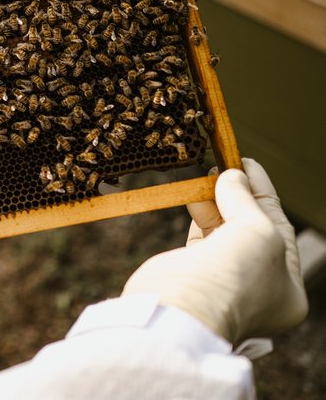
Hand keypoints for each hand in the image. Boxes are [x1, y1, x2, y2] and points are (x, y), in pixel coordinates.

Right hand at [123, 158, 306, 343]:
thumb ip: (247, 201)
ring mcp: (223, 281)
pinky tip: (193, 194)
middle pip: (250, 229)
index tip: (246, 163)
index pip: (279, 229)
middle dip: (238, 195)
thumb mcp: (258, 231)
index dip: (264, 192)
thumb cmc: (234, 277)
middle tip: (224, 166)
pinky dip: (198, 214)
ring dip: (215, 201)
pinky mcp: (192, 272)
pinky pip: (200, 237)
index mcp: (287, 288)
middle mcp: (257, 287)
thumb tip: (232, 176)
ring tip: (207, 175)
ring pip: (222, 231)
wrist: (182, 307)